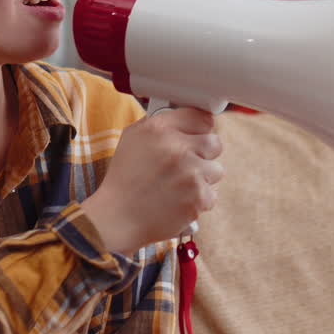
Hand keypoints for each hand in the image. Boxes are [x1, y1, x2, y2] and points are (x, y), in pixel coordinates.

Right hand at [82, 107, 224, 254]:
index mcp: (158, 128)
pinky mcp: (198, 197)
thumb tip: (184, 120)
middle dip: (204, 154)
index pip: (200, 116)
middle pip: (215, 142)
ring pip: (216, 170)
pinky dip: (198, 202)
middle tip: (188, 165)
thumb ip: (159, 125)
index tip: (196, 137)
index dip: (199, 129)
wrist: (117, 217)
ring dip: (203, 179)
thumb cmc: (124, 179)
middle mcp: (176, 147)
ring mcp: (189, 172)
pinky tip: (178, 202)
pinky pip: (212, 195)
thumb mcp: (132, 139)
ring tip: (179, 186)